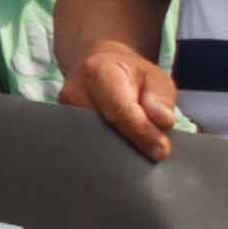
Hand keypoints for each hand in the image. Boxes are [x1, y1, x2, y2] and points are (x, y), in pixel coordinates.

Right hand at [64, 38, 180, 161]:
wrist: (100, 71)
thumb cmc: (132, 77)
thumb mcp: (155, 78)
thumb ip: (161, 98)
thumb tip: (164, 122)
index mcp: (97, 72)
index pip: (120, 110)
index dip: (142, 133)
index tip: (162, 150)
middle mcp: (72, 93)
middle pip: (101, 132)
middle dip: (128, 147)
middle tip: (152, 155)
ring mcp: (63, 114)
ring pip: (91, 145)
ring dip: (116, 154)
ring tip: (136, 156)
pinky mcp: (62, 130)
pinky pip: (85, 149)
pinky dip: (104, 156)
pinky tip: (119, 157)